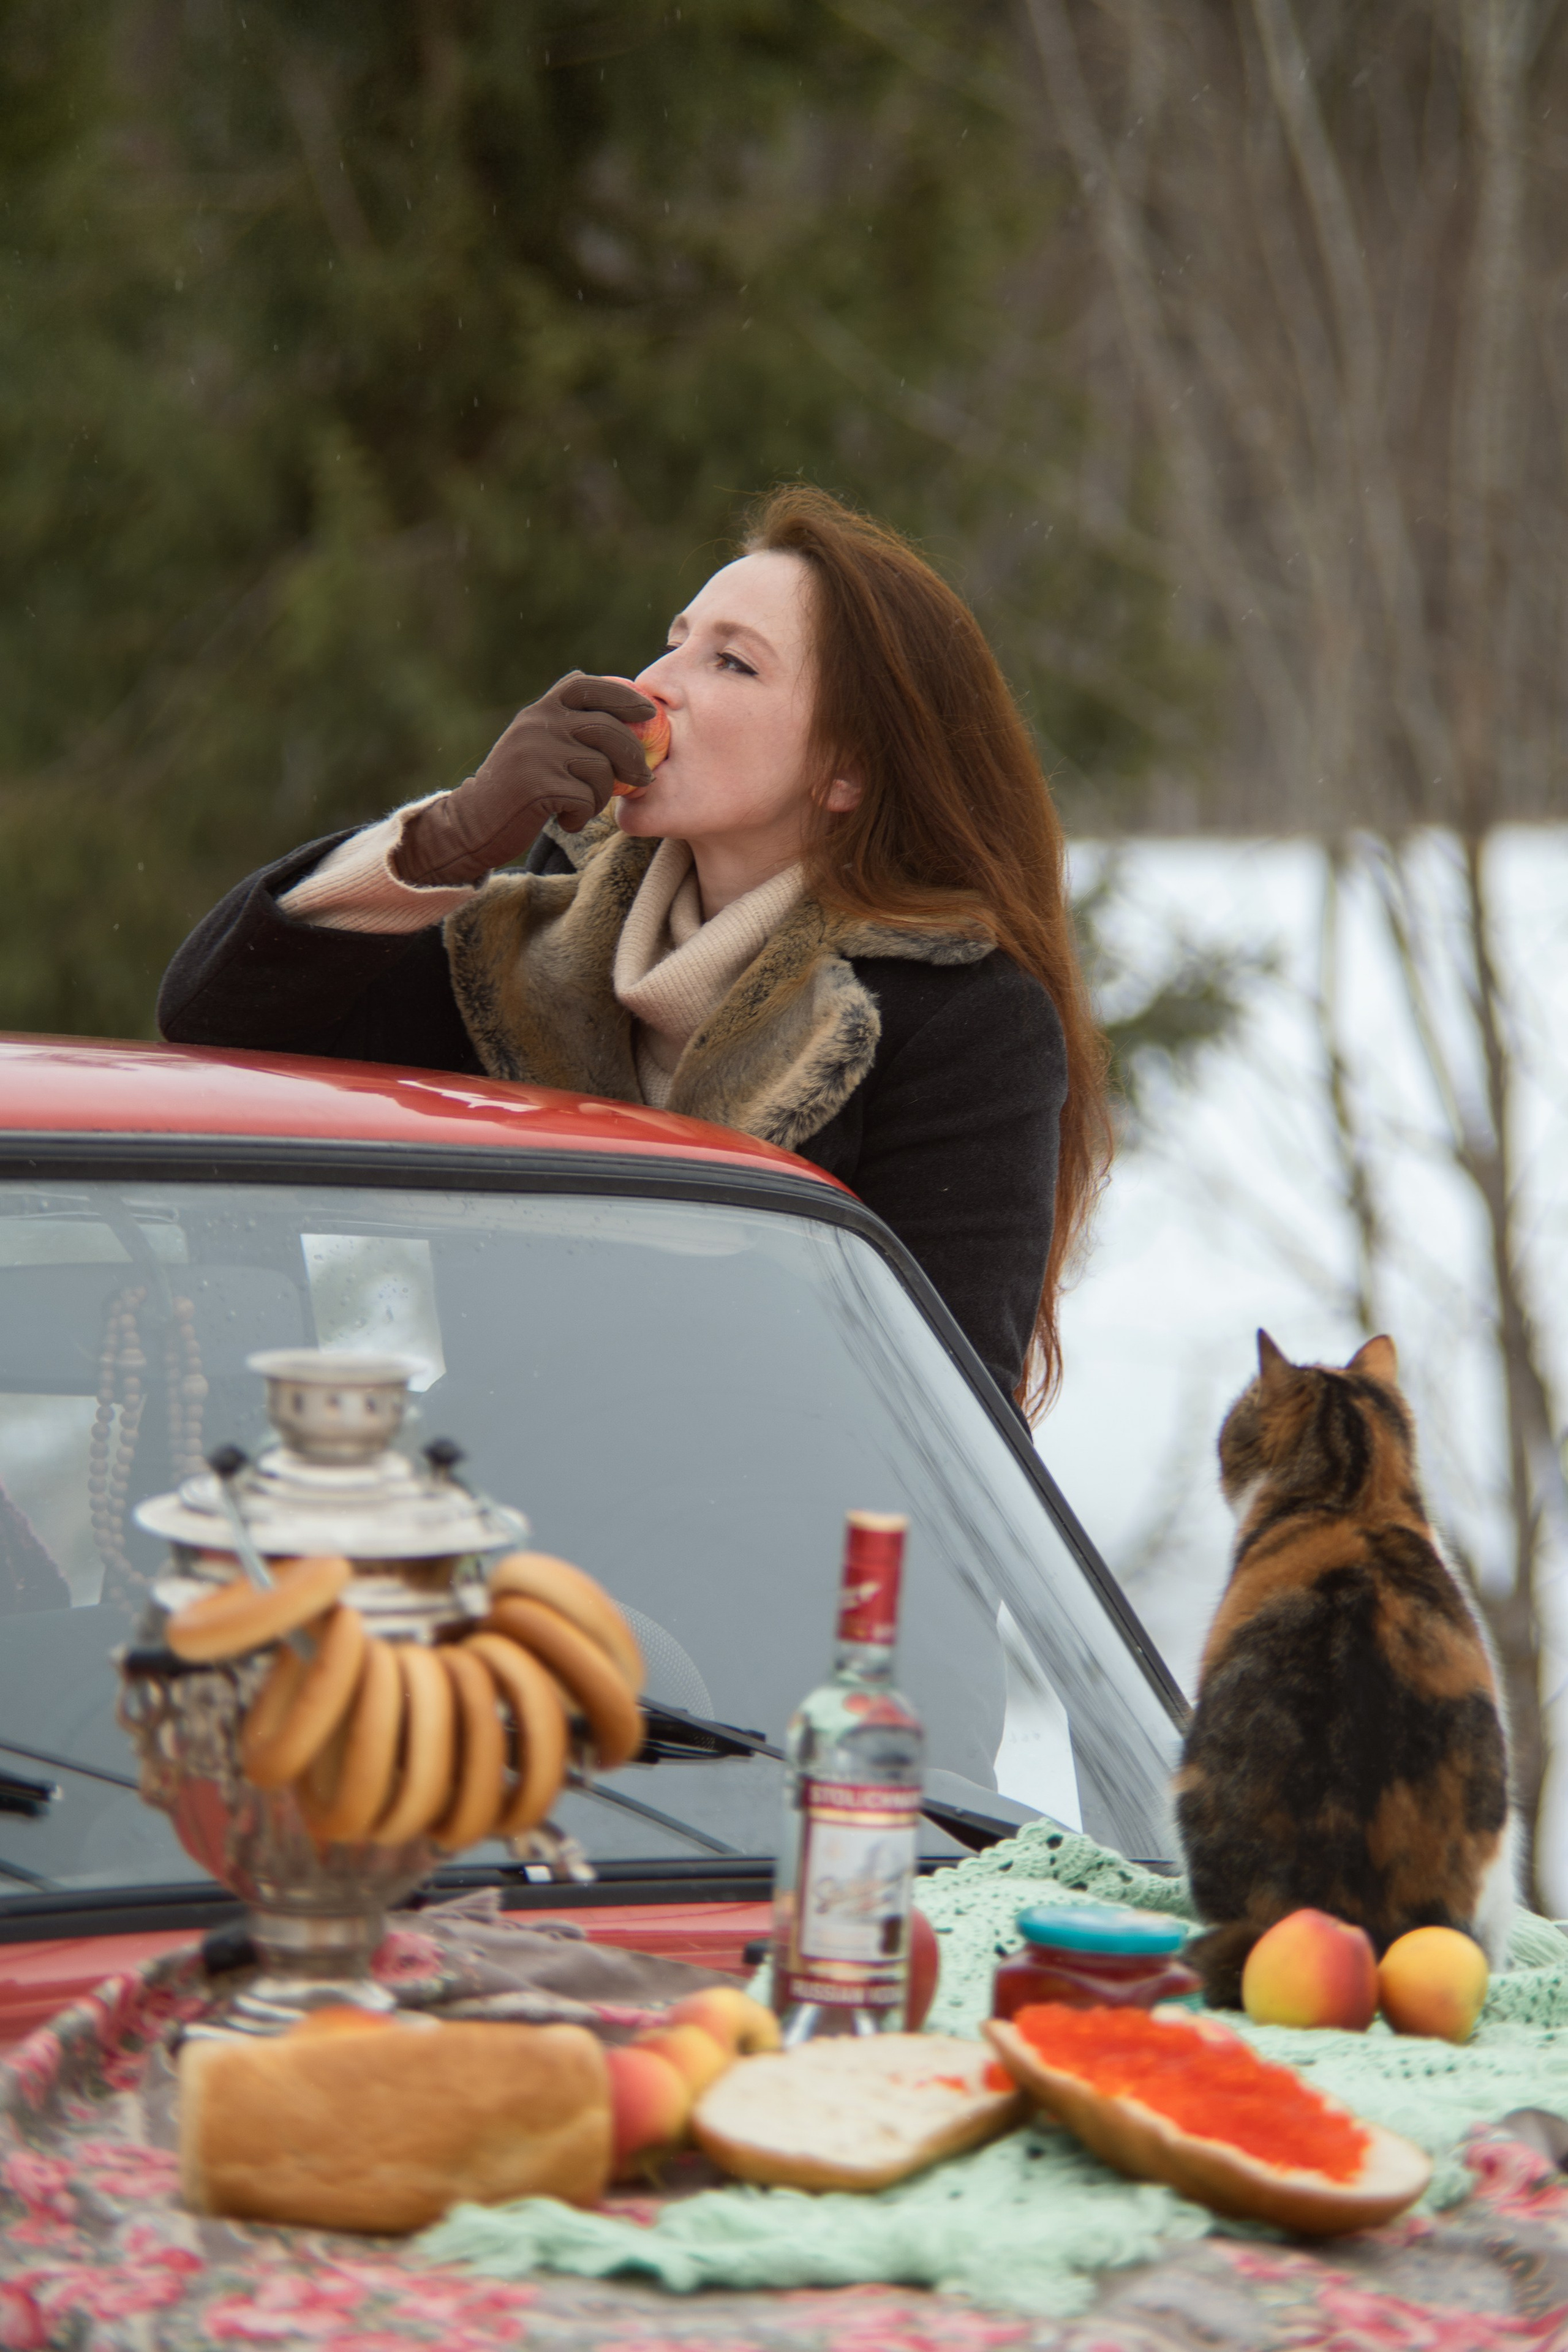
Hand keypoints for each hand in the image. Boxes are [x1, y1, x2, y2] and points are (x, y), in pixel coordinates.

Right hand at [393, 673, 656, 886]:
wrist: (474, 823)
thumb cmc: (518, 787)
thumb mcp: (538, 744)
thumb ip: (569, 724)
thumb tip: (627, 710)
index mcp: (541, 710)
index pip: (587, 686)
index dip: (624, 696)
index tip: (649, 714)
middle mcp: (538, 723)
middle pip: (608, 730)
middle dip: (633, 758)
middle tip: (643, 779)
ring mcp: (536, 752)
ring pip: (601, 770)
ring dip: (601, 796)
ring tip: (582, 806)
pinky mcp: (537, 785)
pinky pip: (585, 798)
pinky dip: (581, 816)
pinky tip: (565, 819)